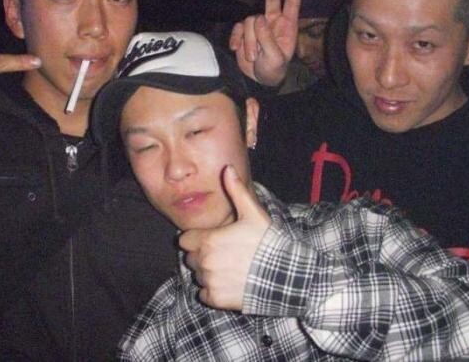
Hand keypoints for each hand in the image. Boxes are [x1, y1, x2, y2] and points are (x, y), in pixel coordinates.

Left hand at [178, 165, 271, 310]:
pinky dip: (214, 290)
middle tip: (224, 253)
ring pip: (198, 276)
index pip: (184, 240)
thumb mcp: (252, 213)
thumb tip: (227, 168)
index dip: (197, 238)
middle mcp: (204, 262)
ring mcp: (209, 282)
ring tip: (230, 267)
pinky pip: (205, 295)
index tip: (213, 238)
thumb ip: (235, 191)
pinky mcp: (216, 299)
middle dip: (202, 255)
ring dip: (208, 272)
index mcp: (207, 240)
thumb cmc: (268, 242)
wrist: (284, 274)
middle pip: (191, 258)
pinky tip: (230, 282)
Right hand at [229, 0, 301, 85]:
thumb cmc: (273, 70)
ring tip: (254, 56)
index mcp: (287, 26)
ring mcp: (257, 26)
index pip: (292, 2)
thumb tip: (258, 19)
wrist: (257, 80)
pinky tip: (237, 50)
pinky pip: (238, 28)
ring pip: (250, 21)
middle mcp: (273, 21)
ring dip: (250, 41)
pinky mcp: (243, 31)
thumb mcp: (275, 59)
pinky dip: (237, 39)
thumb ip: (268, 40)